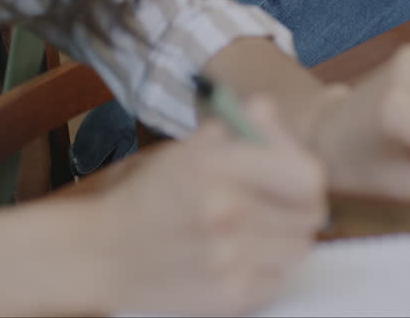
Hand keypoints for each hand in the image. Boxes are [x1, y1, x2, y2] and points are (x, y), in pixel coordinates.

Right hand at [94, 98, 325, 315]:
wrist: (100, 251)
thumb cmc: (151, 195)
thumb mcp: (187, 148)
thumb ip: (238, 127)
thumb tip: (268, 110)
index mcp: (217, 165)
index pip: (308, 177)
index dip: (305, 177)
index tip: (293, 179)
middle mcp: (224, 211)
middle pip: (310, 217)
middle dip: (297, 210)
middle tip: (276, 208)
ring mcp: (226, 260)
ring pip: (297, 250)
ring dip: (281, 241)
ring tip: (251, 233)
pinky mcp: (226, 298)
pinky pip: (276, 280)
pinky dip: (264, 271)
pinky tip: (235, 258)